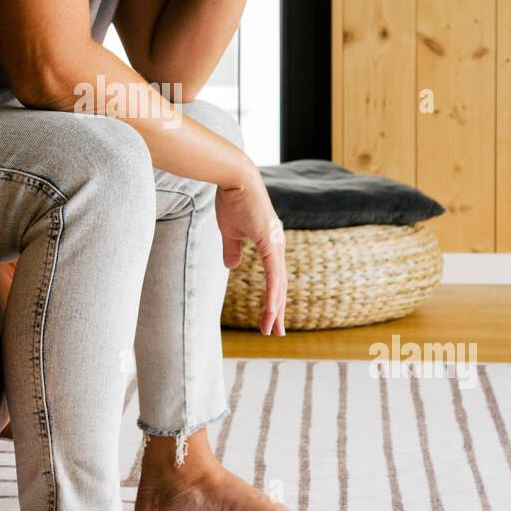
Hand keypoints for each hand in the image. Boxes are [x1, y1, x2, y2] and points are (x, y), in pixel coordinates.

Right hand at [215, 166, 287, 336]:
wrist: (234, 177)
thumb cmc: (231, 199)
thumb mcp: (230, 230)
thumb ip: (232, 249)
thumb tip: (232, 266)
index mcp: (269, 243)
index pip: (274, 278)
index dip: (272, 299)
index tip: (269, 318)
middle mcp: (277, 245)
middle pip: (280, 286)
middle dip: (277, 311)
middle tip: (275, 332)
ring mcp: (276, 243)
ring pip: (278, 285)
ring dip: (275, 309)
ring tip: (272, 329)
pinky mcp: (270, 241)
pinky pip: (273, 275)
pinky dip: (273, 294)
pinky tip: (272, 310)